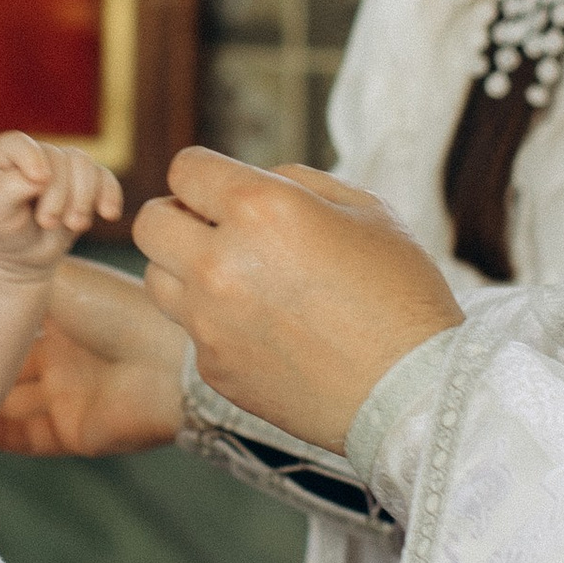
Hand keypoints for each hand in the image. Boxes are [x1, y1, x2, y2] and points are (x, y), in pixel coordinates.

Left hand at [0, 132, 123, 279]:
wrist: (21, 254)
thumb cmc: (0, 232)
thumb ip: (9, 191)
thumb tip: (40, 177)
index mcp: (3, 157)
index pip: (19, 144)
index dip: (32, 157)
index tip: (39, 180)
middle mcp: (35, 154)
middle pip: (57, 157)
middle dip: (58, 193)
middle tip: (47, 223)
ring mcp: (62, 167)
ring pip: (83, 164)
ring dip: (83, 197)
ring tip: (74, 225)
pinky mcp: (86, 182)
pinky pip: (105, 177)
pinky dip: (109, 194)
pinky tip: (108, 214)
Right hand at [0, 259, 181, 454]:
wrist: (165, 361)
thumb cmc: (115, 309)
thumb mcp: (57, 284)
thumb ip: (13, 281)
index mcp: (64, 318)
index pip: (10, 327)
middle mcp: (63, 358)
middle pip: (6, 370)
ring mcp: (67, 398)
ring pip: (10, 406)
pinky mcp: (71, 433)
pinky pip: (23, 438)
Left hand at [134, 154, 462, 454]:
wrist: (414, 394)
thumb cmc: (401, 294)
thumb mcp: (365, 209)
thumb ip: (294, 182)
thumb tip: (248, 182)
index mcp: (260, 209)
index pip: (183, 169)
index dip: (204, 175)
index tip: (224, 192)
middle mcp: (221, 263)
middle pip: (149, 222)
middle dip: (178, 217)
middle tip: (215, 230)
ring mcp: (211, 322)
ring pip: (155, 277)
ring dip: (182, 269)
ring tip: (234, 279)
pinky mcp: (214, 369)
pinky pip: (188, 329)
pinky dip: (210, 321)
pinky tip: (260, 327)